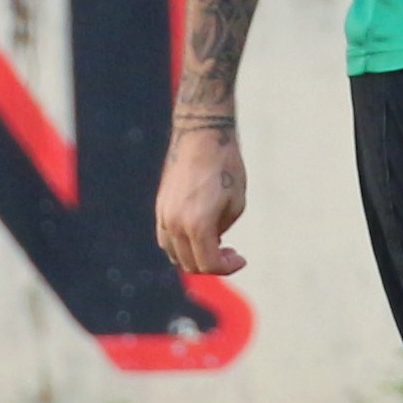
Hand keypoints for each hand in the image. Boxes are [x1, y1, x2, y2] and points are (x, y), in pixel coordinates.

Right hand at [156, 123, 248, 274]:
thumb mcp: (236, 203)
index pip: (209, 265)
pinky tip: (200, 233)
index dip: (227, 267)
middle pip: (190, 264)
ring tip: (216, 244)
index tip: (242, 258)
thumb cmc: (225, 166)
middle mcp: (175, 224)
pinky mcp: (160, 206)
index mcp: (198, 225)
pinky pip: (166, 238)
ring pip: (174, 254)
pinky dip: (181, 244)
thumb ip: (222, 229)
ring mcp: (163, 215)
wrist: (201, 134)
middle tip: (231, 253)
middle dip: (213, 264)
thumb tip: (214, 242)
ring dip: (194, 256)